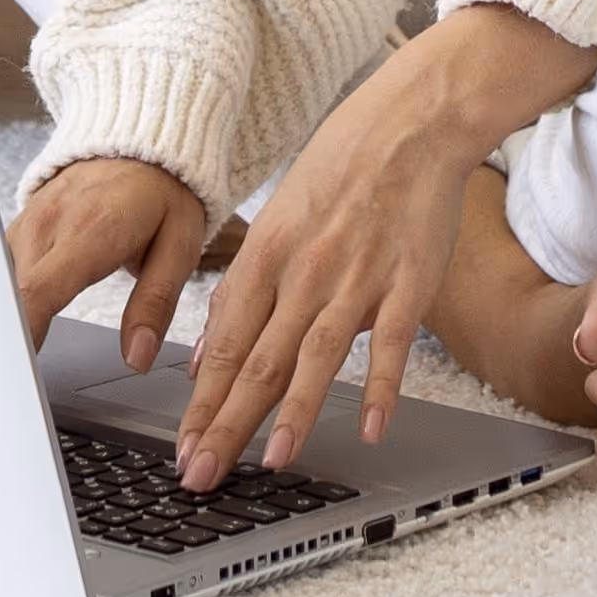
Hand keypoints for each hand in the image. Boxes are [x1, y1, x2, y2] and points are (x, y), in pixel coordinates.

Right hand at [3, 156, 209, 368]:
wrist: (143, 144)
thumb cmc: (164, 196)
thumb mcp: (178, 248)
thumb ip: (154, 304)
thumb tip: (137, 356)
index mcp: (90, 232)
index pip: (38, 291)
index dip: (20, 334)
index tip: (16, 373)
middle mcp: (50, 224)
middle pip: (9, 294)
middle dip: (6, 339)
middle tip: (12, 383)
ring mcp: (30, 221)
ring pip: (0, 284)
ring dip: (5, 319)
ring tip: (11, 362)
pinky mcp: (21, 225)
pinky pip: (1, 268)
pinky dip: (6, 298)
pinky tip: (14, 323)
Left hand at [175, 5, 595, 489]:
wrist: (412, 121)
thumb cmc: (342, 168)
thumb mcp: (277, 220)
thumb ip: (242, 293)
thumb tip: (202, 357)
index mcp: (266, 254)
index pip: (224, 342)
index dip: (201, 402)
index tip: (184, 448)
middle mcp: (304, 271)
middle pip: (258, 360)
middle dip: (226, 424)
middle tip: (203, 475)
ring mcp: (357, 278)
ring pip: (316, 357)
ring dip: (292, 414)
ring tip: (273, 462)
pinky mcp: (408, 283)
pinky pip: (391, 344)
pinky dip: (379, 387)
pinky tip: (369, 428)